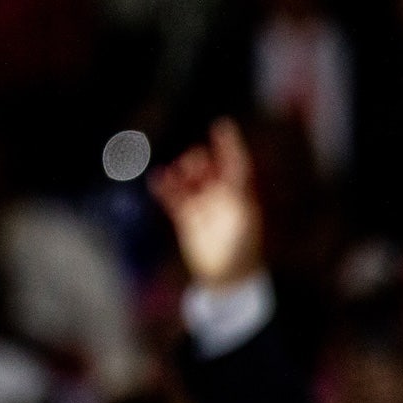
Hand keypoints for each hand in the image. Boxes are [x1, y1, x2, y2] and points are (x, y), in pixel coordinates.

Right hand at [148, 118, 263, 287]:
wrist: (228, 277)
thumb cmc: (243, 247)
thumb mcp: (244, 214)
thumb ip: (238, 189)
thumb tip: (236, 166)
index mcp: (240, 193)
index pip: (235, 162)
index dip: (229, 143)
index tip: (221, 124)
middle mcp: (221, 196)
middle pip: (208, 168)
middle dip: (200, 161)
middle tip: (192, 163)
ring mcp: (202, 206)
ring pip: (188, 180)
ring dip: (182, 173)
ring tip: (175, 173)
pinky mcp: (186, 218)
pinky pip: (173, 197)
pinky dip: (165, 187)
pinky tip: (157, 179)